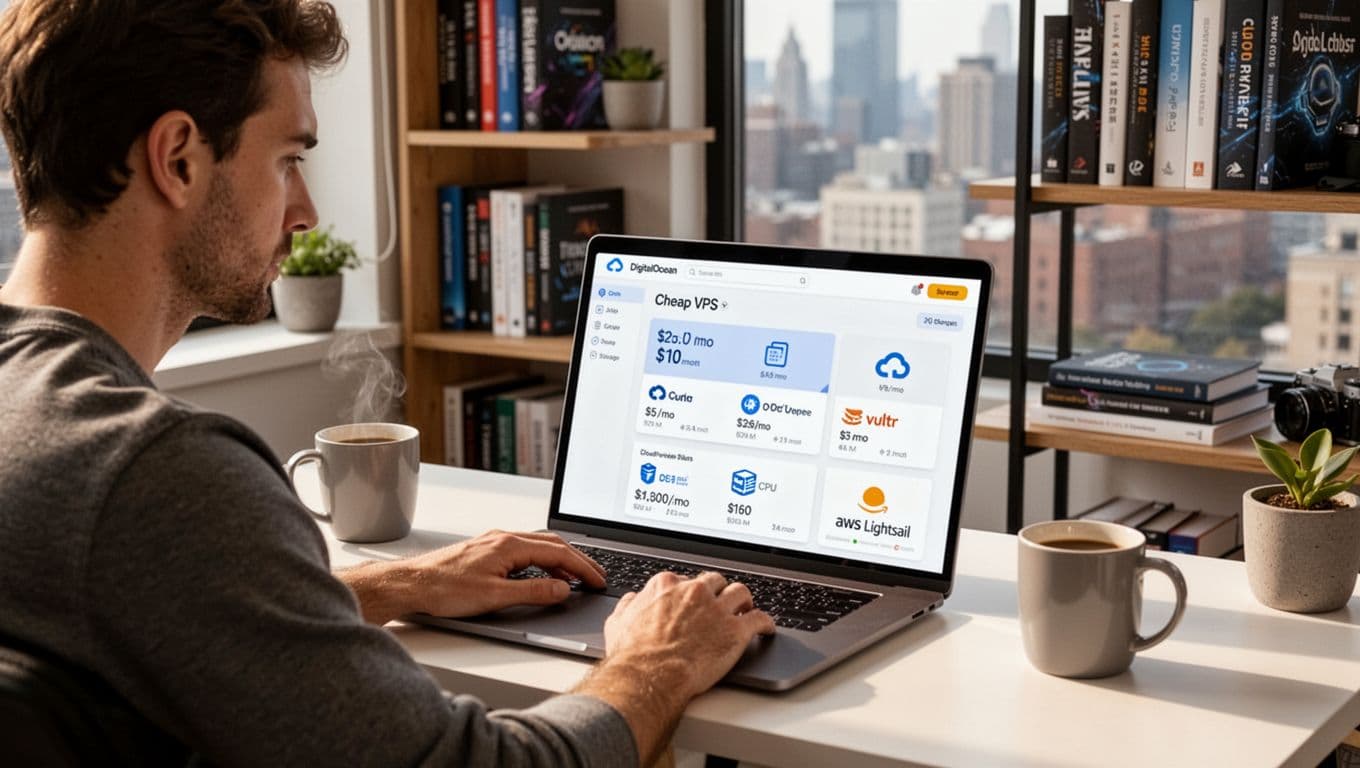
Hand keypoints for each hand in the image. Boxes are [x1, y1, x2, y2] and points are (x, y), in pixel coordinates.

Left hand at [341, 530, 605, 623]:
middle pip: (553, 545)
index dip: (583, 568)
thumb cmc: (444, 589)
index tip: (597, 580)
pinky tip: (542, 574)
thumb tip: (562, 589)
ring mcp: (494, 542)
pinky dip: (543, 561)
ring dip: (561, 560)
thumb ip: (533, 593)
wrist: (410, 584)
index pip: (559, 553)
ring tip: (575, 577)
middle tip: (595, 577)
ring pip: (539, 546)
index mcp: (510, 545)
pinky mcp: (486, 551)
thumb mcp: (495, 597)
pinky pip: (525, 550)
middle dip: (578, 561)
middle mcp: (504, 538)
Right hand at [603, 571, 774, 700]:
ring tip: (745, 609)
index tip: (694, 602)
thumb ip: (628, 606)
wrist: (649, 676)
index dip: (692, 593)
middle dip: (718, 592)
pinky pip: (759, 619)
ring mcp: (717, 609)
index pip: (686, 580)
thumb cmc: (632, 654)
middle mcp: (694, 592)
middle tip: (721, 604)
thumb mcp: (617, 623)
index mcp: (667, 586)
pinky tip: (766, 628)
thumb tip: (633, 600)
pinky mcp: (735, 630)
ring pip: (740, 592)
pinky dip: (765, 622)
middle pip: (715, 582)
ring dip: (743, 601)